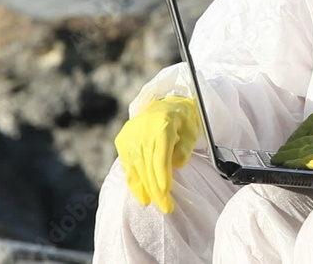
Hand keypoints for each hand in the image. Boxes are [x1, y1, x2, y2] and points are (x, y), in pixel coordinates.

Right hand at [114, 96, 199, 212]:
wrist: (162, 106)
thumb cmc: (181, 122)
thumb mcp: (190, 131)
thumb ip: (184, 148)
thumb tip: (175, 165)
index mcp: (162, 124)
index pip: (160, 154)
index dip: (162, 174)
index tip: (166, 191)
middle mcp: (142, 130)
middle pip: (148, 164)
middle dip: (156, 188)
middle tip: (166, 207)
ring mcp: (130, 135)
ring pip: (136, 167)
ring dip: (145, 188)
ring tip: (154, 204)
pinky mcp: (122, 141)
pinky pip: (127, 166)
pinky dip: (134, 182)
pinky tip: (141, 196)